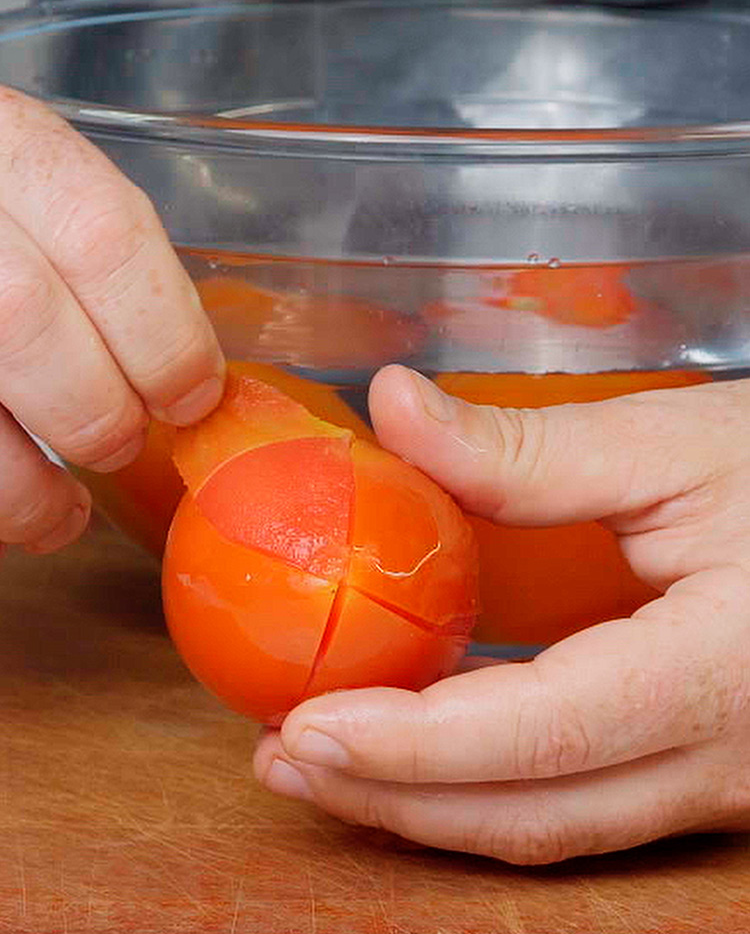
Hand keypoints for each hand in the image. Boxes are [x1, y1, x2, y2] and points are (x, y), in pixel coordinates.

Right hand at [0, 88, 223, 555]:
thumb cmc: (1, 210)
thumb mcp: (40, 184)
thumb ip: (96, 254)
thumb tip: (184, 376)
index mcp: (8, 145)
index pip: (107, 237)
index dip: (165, 336)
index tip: (193, 395)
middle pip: (28, 318)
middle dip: (99, 410)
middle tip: (124, 442)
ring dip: (28, 488)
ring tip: (64, 510)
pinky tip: (14, 516)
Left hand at [255, 365, 749, 863]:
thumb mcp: (681, 444)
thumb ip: (530, 447)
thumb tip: (391, 409)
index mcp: (721, 672)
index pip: (544, 735)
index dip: (415, 745)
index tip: (306, 726)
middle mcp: (727, 758)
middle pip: (536, 815)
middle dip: (395, 798)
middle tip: (284, 756)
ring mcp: (723, 782)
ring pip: (556, 829)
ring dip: (430, 807)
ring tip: (327, 762)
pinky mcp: (708, 773)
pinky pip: (583, 807)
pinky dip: (486, 790)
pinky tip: (423, 753)